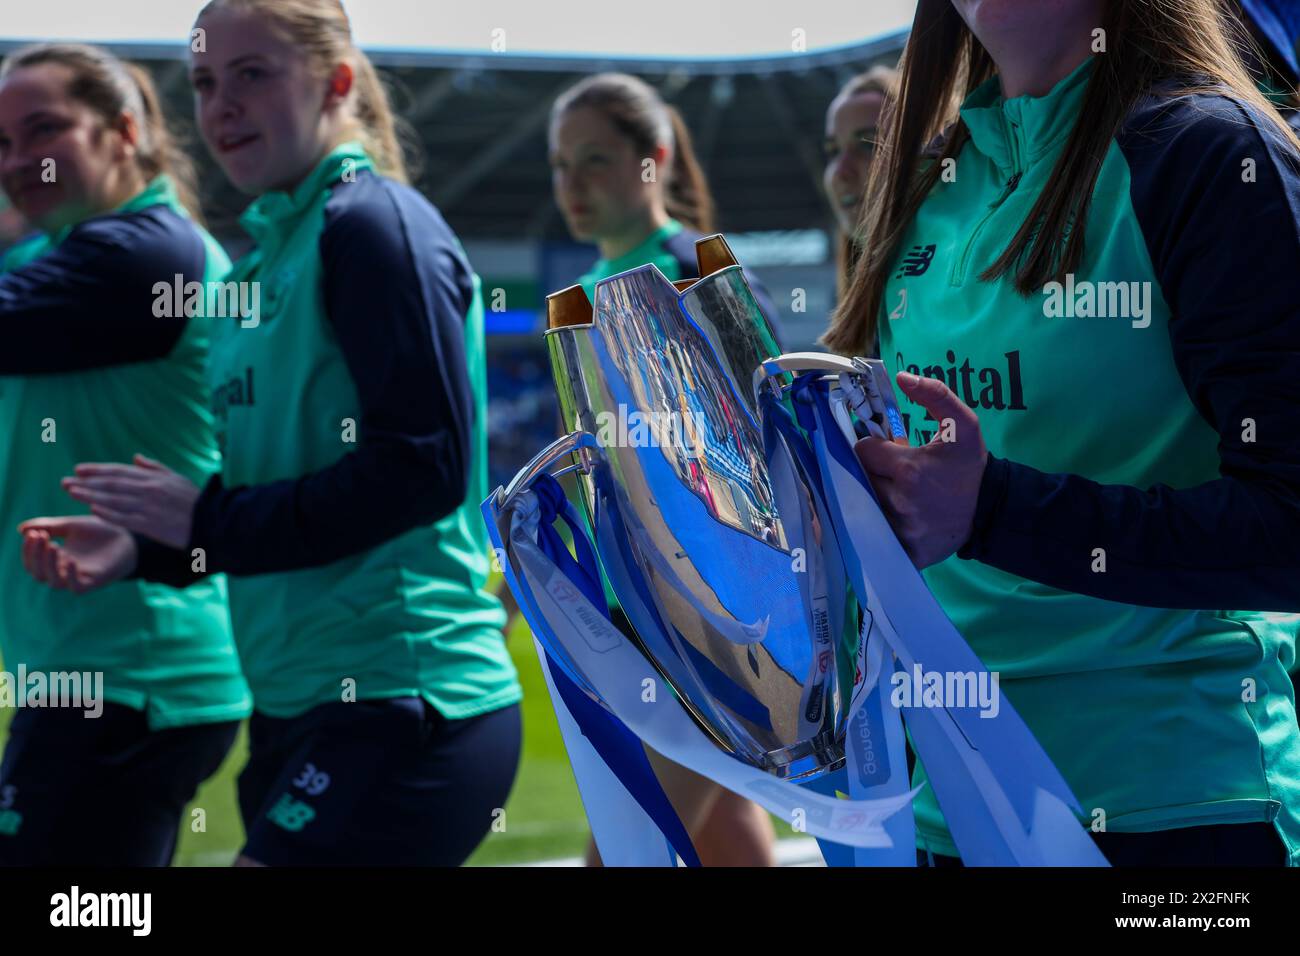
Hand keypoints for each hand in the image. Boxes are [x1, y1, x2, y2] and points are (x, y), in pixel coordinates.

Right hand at [17, 515, 137, 592]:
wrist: (128, 536)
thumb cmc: (99, 532)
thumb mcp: (71, 526)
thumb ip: (49, 527)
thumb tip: (21, 529)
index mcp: (55, 559)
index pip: (33, 562)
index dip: (28, 550)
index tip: (31, 533)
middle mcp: (64, 571)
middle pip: (39, 573)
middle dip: (35, 556)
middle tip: (39, 536)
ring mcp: (79, 578)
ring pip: (54, 581)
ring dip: (49, 564)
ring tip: (52, 545)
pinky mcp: (95, 582)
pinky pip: (77, 587)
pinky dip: (71, 576)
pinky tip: (70, 560)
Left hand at [61, 454, 198, 548]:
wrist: (213, 522)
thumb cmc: (195, 501)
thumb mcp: (177, 478)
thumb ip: (155, 467)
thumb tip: (135, 457)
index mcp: (155, 479)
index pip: (120, 471)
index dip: (97, 470)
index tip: (78, 469)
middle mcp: (150, 490)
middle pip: (112, 484)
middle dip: (86, 482)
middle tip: (65, 481)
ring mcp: (150, 508)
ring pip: (114, 500)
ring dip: (90, 496)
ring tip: (71, 493)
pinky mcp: (152, 525)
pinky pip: (126, 518)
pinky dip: (109, 514)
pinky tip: (93, 511)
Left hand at [854, 371, 988, 568]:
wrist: (992, 510)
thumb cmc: (970, 466)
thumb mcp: (962, 424)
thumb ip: (935, 394)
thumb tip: (902, 376)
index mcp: (908, 468)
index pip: (863, 451)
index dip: (874, 448)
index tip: (890, 451)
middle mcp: (898, 501)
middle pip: (859, 478)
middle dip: (873, 472)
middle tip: (893, 473)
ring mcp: (899, 529)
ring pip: (863, 506)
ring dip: (872, 497)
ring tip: (896, 494)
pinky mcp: (903, 550)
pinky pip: (874, 536)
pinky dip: (878, 528)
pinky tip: (896, 519)